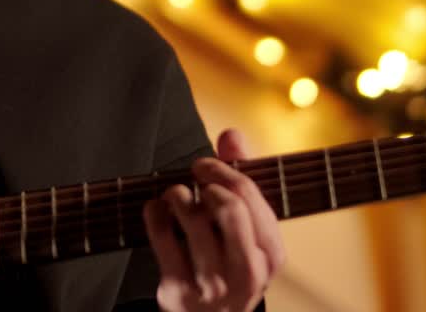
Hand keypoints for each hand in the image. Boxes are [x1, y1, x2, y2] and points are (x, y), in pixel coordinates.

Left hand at [143, 129, 284, 310]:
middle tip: (195, 174)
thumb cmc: (229, 268)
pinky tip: (157, 210)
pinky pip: (161, 236)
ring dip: (178, 194)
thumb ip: (243, 180)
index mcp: (270, 256)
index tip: (207, 164)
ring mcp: (212, 285)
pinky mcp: (178, 291)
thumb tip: (232, 135)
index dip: (226, 170)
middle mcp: (246, 274)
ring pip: (192, 218)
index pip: (252, 199)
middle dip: (208, 180)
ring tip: (176, 195)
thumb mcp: (247, 233)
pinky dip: (154, 212)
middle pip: (229, 206)